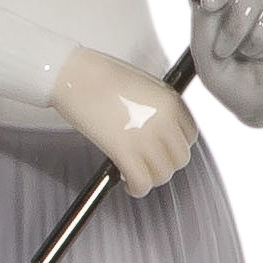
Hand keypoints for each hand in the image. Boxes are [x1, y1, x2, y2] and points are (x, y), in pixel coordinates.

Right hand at [47, 47, 199, 193]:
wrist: (72, 73)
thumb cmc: (97, 74)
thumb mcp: (141, 84)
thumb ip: (154, 107)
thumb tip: (152, 129)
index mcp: (171, 101)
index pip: (190, 136)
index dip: (174, 148)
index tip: (162, 151)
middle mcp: (164, 119)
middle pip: (180, 158)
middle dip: (164, 165)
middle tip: (148, 165)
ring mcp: (145, 136)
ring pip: (163, 174)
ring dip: (150, 179)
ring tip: (136, 176)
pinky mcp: (123, 150)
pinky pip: (141, 181)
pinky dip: (137, 188)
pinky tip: (128, 185)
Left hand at [177, 0, 262, 127]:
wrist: (261, 103)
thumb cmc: (231, 82)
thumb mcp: (207, 61)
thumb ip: (203, 30)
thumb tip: (208, 1)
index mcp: (211, 17)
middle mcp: (234, 9)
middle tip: (210, 3)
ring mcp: (259, 12)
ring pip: (248, 1)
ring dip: (236, 29)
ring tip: (236, 52)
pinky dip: (258, 40)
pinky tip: (257, 53)